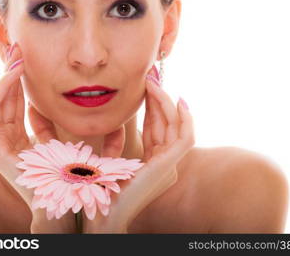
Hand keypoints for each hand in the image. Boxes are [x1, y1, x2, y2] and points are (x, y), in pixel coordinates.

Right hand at [0, 43, 74, 232]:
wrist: (62, 197)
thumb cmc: (66, 171)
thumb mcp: (61, 139)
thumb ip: (55, 124)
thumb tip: (59, 103)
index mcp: (20, 138)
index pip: (15, 105)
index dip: (19, 83)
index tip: (26, 61)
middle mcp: (7, 140)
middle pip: (2, 102)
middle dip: (9, 76)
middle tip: (18, 53)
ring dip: (1, 84)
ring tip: (13, 66)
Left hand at [82, 68, 194, 232]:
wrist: (103, 213)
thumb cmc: (103, 188)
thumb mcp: (114, 158)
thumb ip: (119, 144)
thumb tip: (114, 120)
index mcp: (153, 163)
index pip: (156, 128)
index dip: (152, 106)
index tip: (144, 85)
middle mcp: (165, 164)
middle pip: (166, 124)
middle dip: (159, 98)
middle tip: (150, 76)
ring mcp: (170, 165)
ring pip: (177, 126)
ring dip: (167, 102)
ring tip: (154, 83)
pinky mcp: (169, 164)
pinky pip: (186, 137)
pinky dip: (185, 118)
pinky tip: (178, 100)